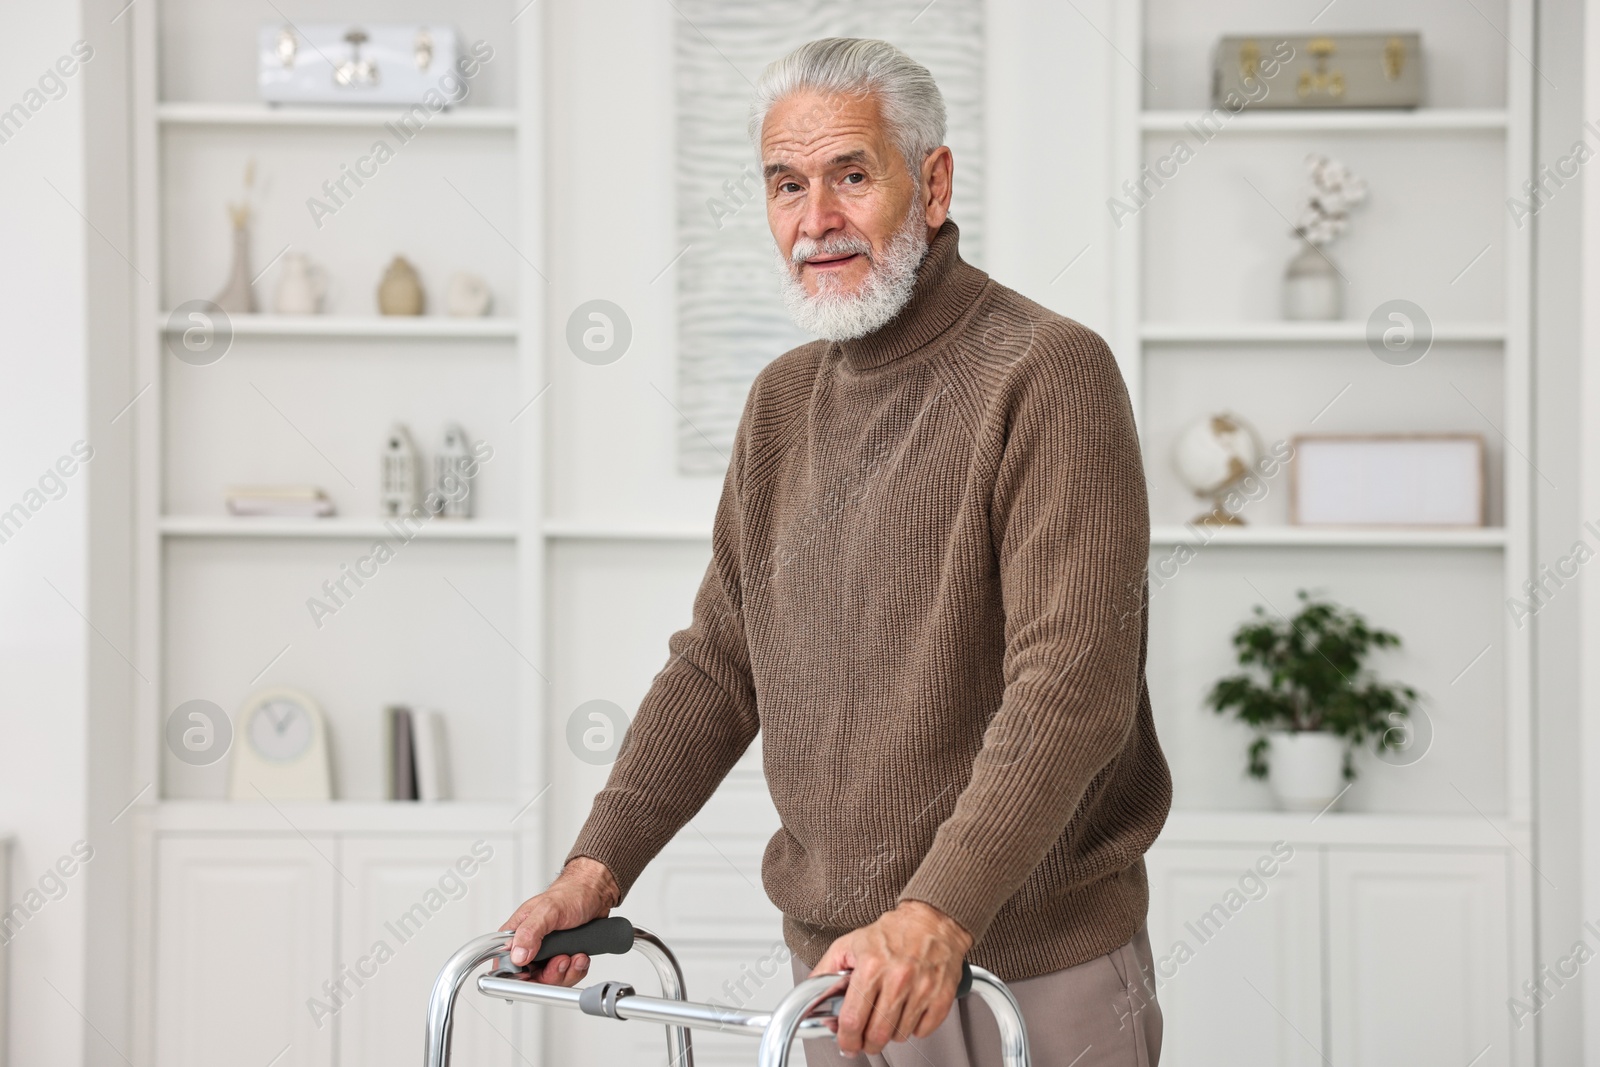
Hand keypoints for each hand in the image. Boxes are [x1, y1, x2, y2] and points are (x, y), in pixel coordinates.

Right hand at [499, 857, 620, 985]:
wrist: (594, 893)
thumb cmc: (570, 894)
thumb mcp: (548, 910)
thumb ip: (530, 932)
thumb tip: (517, 955)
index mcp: (517, 933)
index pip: (506, 964)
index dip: (519, 976)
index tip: (536, 973)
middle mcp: (529, 945)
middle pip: (531, 978)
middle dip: (550, 975)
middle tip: (562, 960)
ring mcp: (547, 953)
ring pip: (550, 980)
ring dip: (566, 972)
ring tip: (575, 956)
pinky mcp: (562, 956)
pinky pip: (566, 976)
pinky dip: (576, 970)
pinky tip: (580, 956)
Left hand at [811, 901, 972, 1055]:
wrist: (932, 920)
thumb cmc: (892, 932)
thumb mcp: (849, 944)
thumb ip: (826, 972)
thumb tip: (813, 1000)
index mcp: (871, 966)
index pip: (853, 1020)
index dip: (846, 1040)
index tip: (847, 1044)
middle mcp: (897, 978)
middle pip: (877, 1035)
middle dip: (867, 1043)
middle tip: (866, 1038)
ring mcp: (922, 988)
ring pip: (899, 1036)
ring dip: (890, 1033)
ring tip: (889, 1014)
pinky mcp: (941, 996)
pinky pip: (923, 1031)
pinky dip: (914, 1027)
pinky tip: (908, 1010)